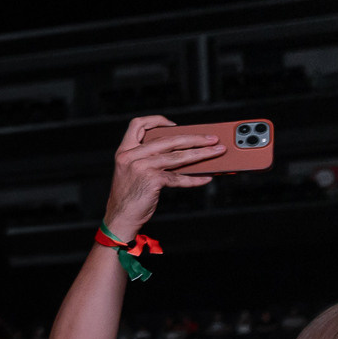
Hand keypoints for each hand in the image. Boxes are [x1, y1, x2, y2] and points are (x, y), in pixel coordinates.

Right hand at [103, 114, 218, 239]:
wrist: (120, 218)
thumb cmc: (130, 196)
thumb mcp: (132, 171)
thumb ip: (148, 158)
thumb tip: (182, 150)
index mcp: (125, 151)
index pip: (138, 125)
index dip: (156, 120)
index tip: (175, 125)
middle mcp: (131, 156)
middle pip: (169, 139)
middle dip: (195, 138)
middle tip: (212, 139)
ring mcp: (141, 167)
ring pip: (179, 156)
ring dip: (202, 154)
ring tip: (217, 152)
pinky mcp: (152, 180)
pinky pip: (179, 177)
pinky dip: (194, 179)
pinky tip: (205, 178)